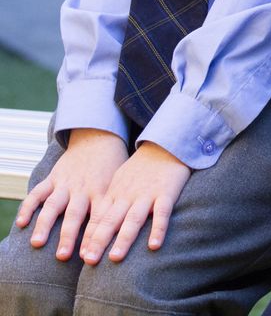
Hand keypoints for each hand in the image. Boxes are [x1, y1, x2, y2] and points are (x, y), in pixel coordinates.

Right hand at [16, 129, 127, 260]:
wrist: (99, 138)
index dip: (94, 238)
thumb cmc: (112, 168)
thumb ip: (116, 208)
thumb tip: (121, 238)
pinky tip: (22, 222)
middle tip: (62, 256)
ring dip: (45, 224)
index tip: (89, 259)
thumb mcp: (119, 185)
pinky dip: (29, 206)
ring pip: (53, 204)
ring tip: (37, 243)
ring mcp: (66, 183)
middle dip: (68, 236)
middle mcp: (83, 188)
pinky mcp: (53, 177)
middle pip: (75, 214)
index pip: (99, 218)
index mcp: (102, 191)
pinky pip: (38, 192)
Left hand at [79, 141, 190, 264]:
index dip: (90, 236)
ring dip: (124, 238)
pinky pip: (162, 212)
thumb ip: (109, 202)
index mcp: (115, 193)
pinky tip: (154, 245)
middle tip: (89, 261)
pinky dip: (158, 228)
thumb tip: (93, 228)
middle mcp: (128, 195)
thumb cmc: (141, 167)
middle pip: (112, 219)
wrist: (165, 144)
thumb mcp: (120, 180)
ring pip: (133, 218)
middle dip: (99, 240)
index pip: (99, 217)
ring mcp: (147, 194)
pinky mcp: (166, 192)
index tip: (81, 256)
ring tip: (115, 258)